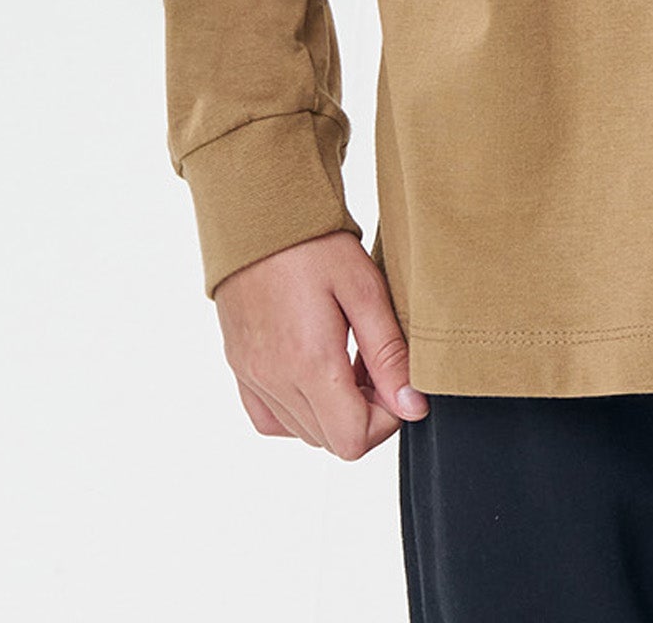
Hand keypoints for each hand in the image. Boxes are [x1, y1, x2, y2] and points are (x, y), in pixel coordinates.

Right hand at [212, 228, 430, 458]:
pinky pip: (270, 419)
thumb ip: (389, 353)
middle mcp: (274, 379)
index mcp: (309, 363)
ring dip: (333, 411)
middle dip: (363, 413)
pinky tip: (315, 374)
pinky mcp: (239, 367)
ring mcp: (252, 377)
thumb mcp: (365, 289)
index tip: (395, 380)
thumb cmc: (315, 244)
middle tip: (376, 364)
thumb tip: (413, 406)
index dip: (386, 420)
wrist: (258, 212)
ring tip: (349, 360)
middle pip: (330, 440)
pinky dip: (297, 411)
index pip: (353, 441)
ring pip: (303, 432)